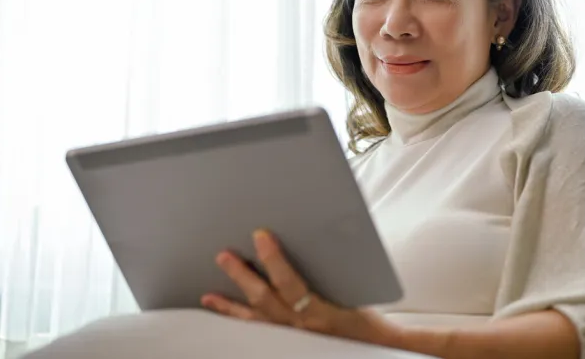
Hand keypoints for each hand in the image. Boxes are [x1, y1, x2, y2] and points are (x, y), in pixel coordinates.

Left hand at [201, 229, 400, 347]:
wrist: (375, 350)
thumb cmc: (368, 322)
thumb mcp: (357, 293)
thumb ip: (336, 270)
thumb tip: (322, 236)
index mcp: (321, 312)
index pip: (292, 284)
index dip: (274, 260)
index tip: (261, 235)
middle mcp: (302, 327)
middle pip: (264, 299)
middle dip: (242, 276)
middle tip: (223, 255)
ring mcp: (291, 337)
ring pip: (254, 319)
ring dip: (230, 305)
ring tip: (209, 294)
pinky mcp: (286, 342)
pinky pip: (256, 332)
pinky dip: (237, 320)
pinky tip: (221, 310)